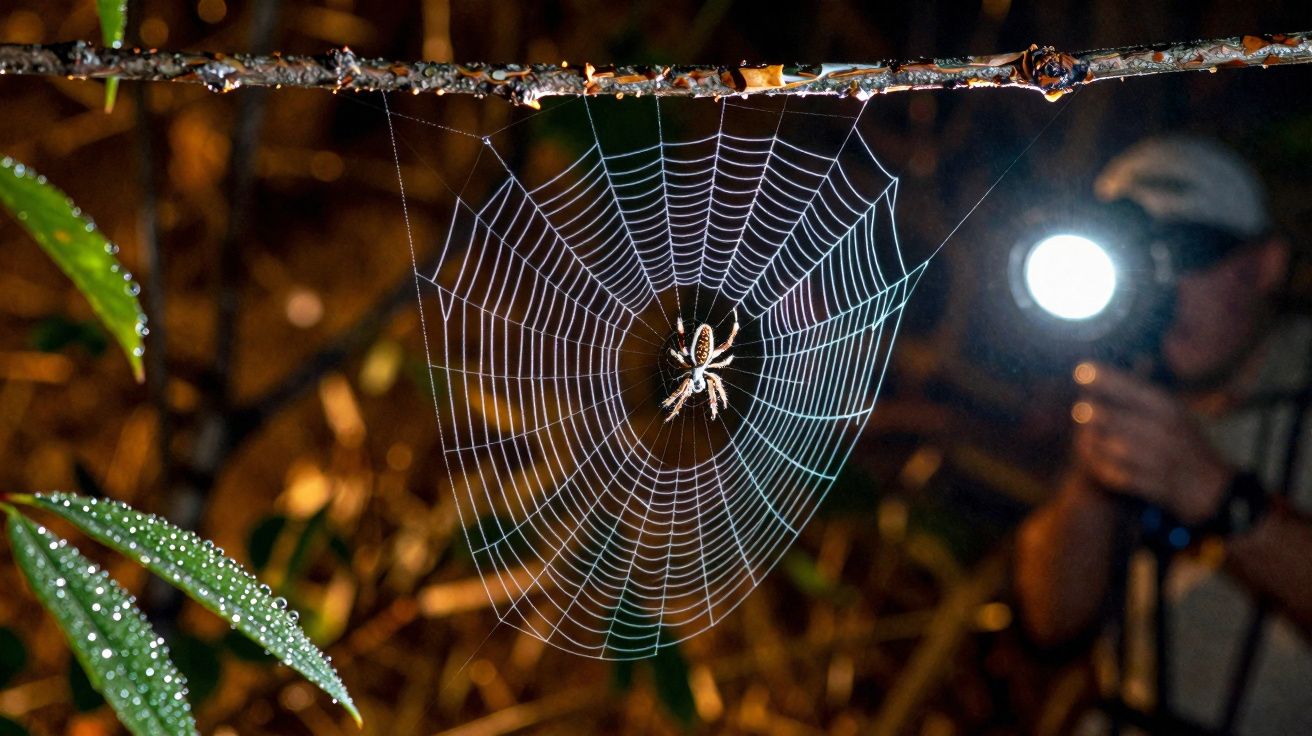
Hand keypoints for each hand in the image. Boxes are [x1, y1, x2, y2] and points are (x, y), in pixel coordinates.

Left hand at [1071, 363, 1232, 523]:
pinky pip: (1117, 475)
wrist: (1209, 487)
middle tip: (1080, 410)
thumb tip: (1133, 359)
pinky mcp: (1154, 484)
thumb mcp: (1175, 411)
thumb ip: (1148, 392)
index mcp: (1170, 408)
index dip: (1104, 379)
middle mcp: (1166, 431)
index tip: (1080, 370)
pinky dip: (1102, 468)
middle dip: (1094, 414)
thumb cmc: (1186, 443)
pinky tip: (1093, 462)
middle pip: (1118, 418)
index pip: (1133, 389)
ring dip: (1095, 442)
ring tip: (1084, 436)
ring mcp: (1161, 459)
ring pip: (1114, 448)